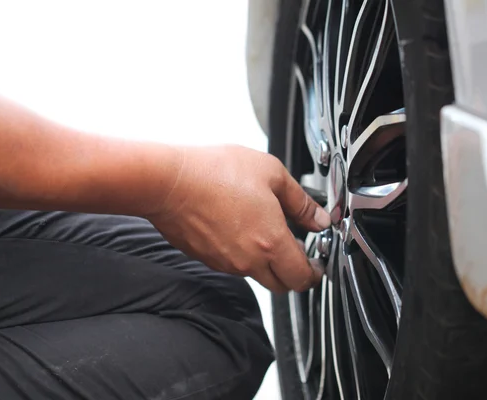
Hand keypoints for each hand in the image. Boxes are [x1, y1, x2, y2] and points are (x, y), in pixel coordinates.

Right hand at [147, 145, 330, 292]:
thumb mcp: (271, 173)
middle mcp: (248, 261)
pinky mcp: (206, 258)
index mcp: (270, 243)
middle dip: (294, 273)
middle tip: (296, 252)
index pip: (301, 278)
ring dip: (266, 261)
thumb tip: (318, 219)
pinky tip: (238, 227)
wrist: (168, 181)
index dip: (314, 274)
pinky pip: (232, 264)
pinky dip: (242, 253)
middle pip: (281, 285)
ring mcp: (225, 263)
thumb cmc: (215, 172)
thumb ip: (301, 201)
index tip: (317, 265)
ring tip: (264, 231)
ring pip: (256, 274)